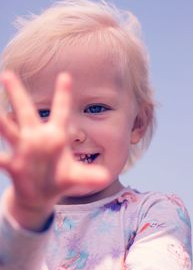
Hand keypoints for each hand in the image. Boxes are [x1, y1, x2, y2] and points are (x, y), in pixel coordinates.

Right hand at [0, 71, 108, 229]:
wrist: (42, 195)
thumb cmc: (59, 178)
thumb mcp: (76, 176)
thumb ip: (88, 175)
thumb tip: (105, 178)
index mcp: (56, 136)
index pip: (61, 112)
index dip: (63, 94)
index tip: (66, 75)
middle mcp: (37, 138)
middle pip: (26, 112)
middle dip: (18, 95)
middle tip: (8, 74)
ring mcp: (23, 150)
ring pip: (9, 130)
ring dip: (0, 119)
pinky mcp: (14, 166)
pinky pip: (2, 158)